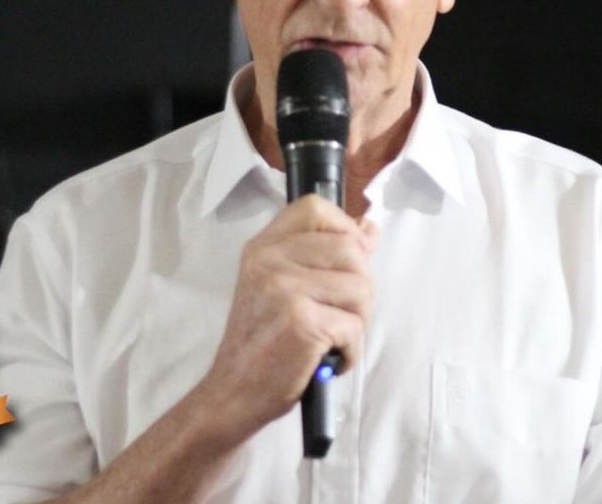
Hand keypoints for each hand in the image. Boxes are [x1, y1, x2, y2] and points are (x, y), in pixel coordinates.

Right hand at [195, 195, 377, 435]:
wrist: (232, 393)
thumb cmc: (263, 342)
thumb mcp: (284, 286)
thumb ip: (325, 254)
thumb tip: (368, 228)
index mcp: (263, 246)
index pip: (315, 207)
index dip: (343, 228)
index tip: (347, 260)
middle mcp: (269, 260)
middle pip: (351, 248)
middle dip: (360, 286)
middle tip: (339, 315)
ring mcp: (284, 289)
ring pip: (361, 287)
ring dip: (357, 321)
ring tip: (331, 338)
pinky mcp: (301, 322)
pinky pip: (355, 327)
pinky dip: (350, 351)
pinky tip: (327, 360)